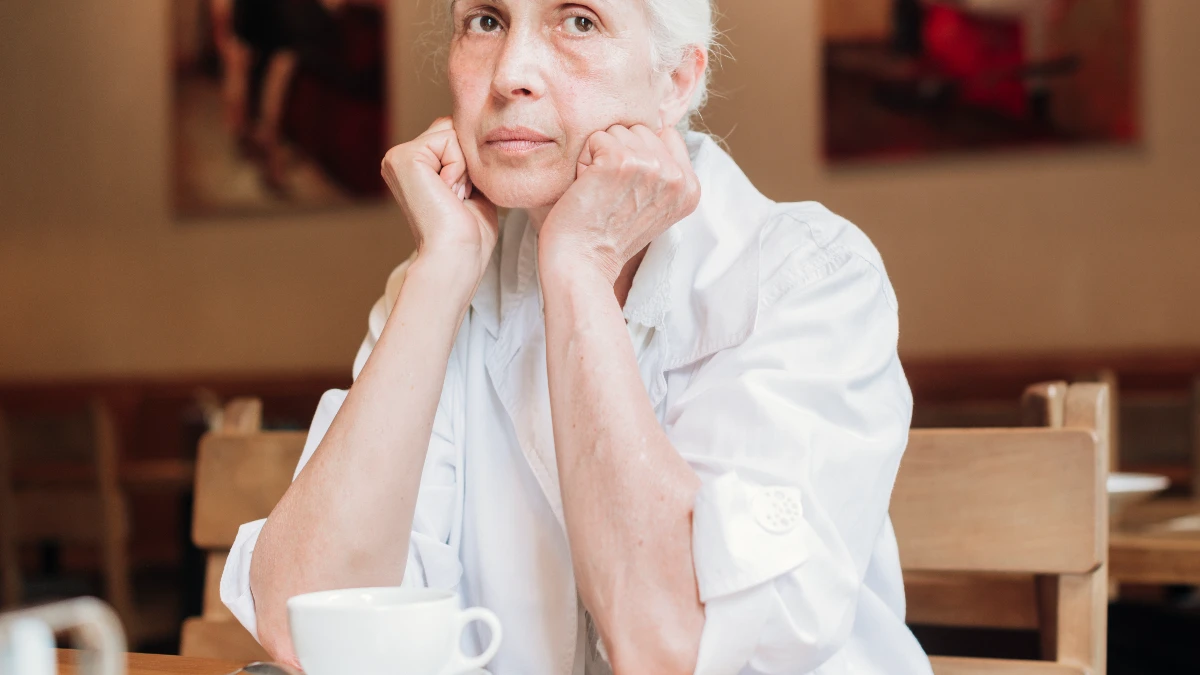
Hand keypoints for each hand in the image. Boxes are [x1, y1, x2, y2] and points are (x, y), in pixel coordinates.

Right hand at [381, 117, 498, 284]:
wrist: (458, 256)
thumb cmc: (470, 233)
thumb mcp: (472, 186)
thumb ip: (467, 157)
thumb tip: (477, 131)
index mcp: (413, 166)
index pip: (454, 136)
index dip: (471, 164)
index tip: (462, 198)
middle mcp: (400, 159)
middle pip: (453, 128)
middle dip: (468, 162)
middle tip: (459, 198)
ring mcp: (398, 157)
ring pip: (453, 132)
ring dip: (465, 168)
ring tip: (453, 197)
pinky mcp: (403, 157)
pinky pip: (450, 140)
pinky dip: (459, 168)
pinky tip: (448, 193)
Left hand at [539, 124, 699, 284]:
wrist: (583, 261)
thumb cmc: (608, 235)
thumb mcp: (655, 205)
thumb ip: (665, 171)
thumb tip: (660, 129)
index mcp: (691, 188)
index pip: (666, 135)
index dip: (640, 156)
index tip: (630, 190)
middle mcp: (677, 176)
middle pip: (640, 129)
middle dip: (619, 154)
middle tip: (612, 193)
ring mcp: (651, 166)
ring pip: (617, 131)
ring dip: (600, 157)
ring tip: (600, 191)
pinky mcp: (621, 160)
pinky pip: (596, 137)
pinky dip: (585, 161)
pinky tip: (589, 189)